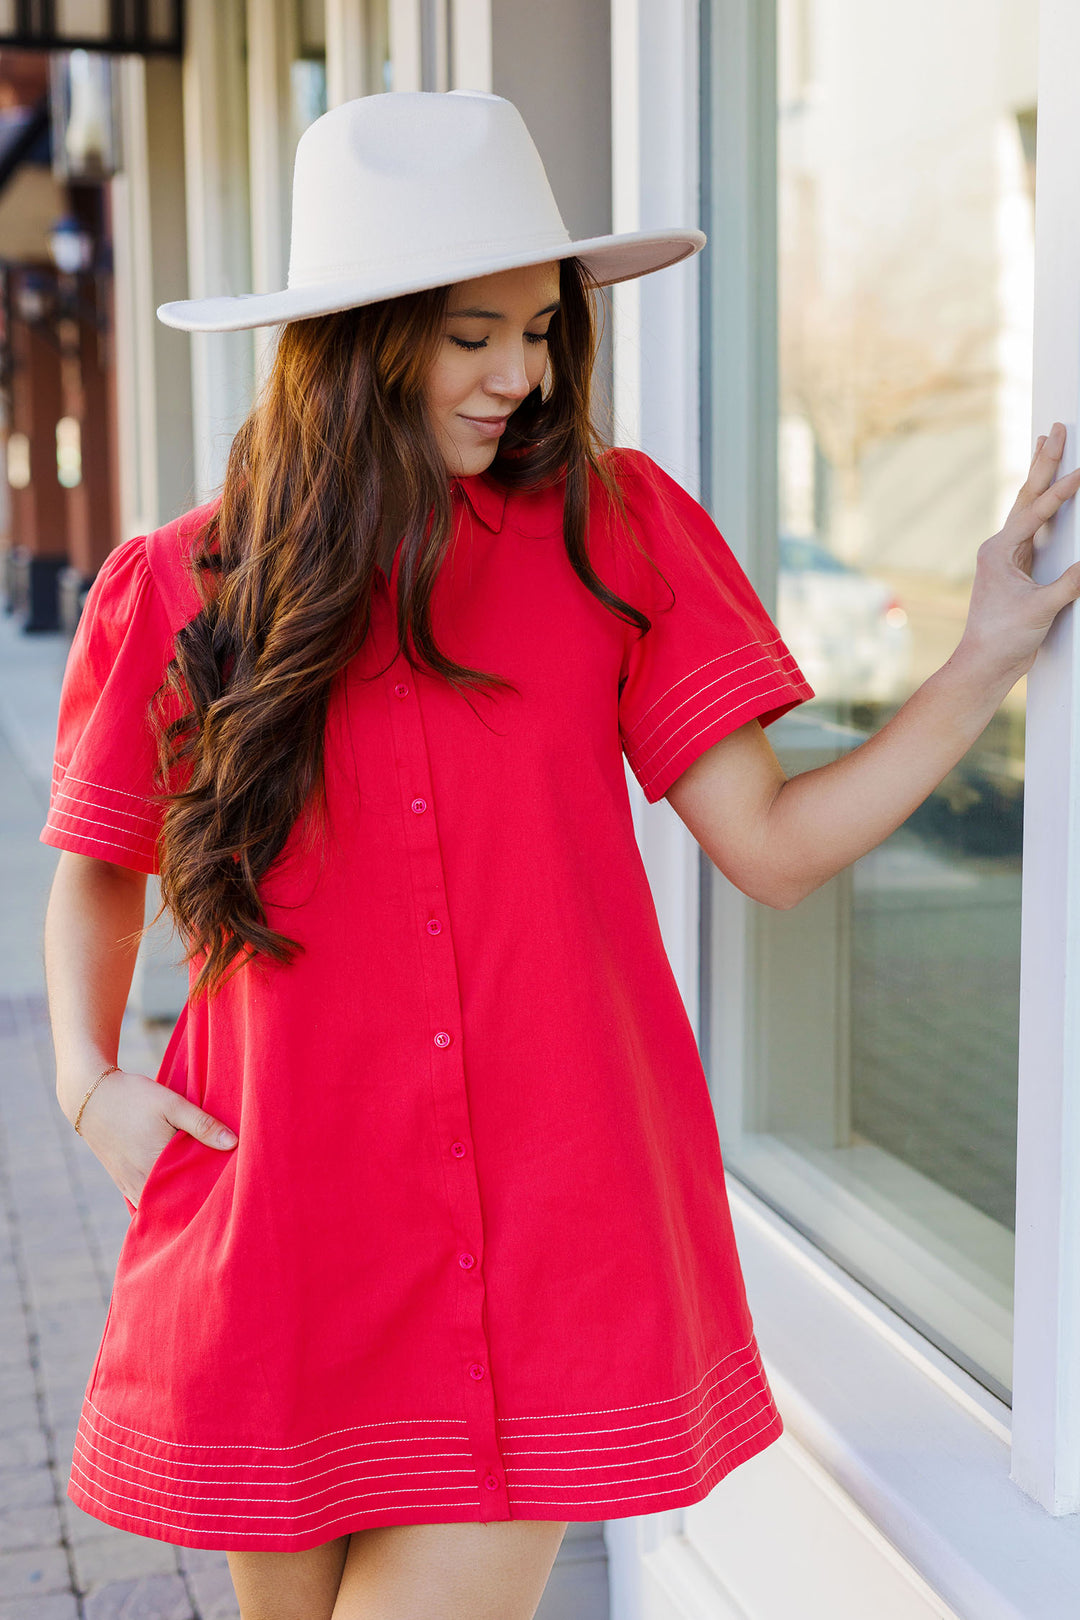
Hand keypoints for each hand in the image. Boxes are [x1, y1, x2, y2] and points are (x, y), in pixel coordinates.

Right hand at [62, 1067, 236, 1206]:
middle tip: (220, 1195)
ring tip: (201, 1195)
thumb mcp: (172, 1104)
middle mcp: (141, 1182)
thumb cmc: (134, 1097)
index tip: (229, 1189)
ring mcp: (129, 1185)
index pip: (192, 1191)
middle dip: (197, 1201)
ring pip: (159, 1205)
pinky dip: (160, 1200)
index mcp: (156, 1165)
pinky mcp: (122, 1182)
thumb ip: (203, 1124)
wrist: (91, 1096)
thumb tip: (233, 1143)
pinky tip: (175, 1193)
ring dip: (178, 1202)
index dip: (211, 1192)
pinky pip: (144, 1201)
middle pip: (176, 1203)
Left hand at [957, 421, 1079, 683]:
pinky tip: (1049, 494)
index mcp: (999, 552)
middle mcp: (999, 548)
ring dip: (1041, 476)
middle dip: (1044, 462)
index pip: (1036, 512)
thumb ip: (1070, 583)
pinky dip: (1045, 505)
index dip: (1062, 490)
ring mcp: (1006, 556)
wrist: (984, 663)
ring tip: (1047, 446)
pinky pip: (1034, 527)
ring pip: (1028, 507)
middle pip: (1027, 496)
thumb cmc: (1004, 638)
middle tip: (1056, 428)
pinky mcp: (1015, 568)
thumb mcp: (1042, 609)